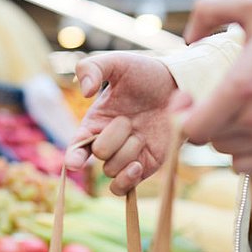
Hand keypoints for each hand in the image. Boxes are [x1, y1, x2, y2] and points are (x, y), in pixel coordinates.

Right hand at [65, 53, 177, 194]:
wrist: (179, 85)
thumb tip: (84, 91)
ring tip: (142, 133)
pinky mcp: (144, 167)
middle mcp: (107, 143)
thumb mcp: (117, 63)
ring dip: (129, 151)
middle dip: (114, 138)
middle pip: (100, 155)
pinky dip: (128, 180)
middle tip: (129, 119)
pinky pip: (125, 188)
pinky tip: (138, 164)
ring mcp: (126, 157)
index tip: (75, 162)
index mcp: (94, 123)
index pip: (75, 147)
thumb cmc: (145, 74)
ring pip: (113, 171)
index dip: (72, 157)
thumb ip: (92, 67)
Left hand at [179, 0, 251, 172]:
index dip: (181, 117)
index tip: (189, 98)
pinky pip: (244, 164)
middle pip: (206, 139)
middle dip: (202, 120)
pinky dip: (240, 150)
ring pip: (224, 150)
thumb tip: (188, 38)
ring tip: (233, 110)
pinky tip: (247, 128)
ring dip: (221, 133)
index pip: (192, 128)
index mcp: (242, 87)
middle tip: (211, 100)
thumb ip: (210, 9)